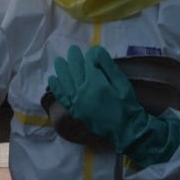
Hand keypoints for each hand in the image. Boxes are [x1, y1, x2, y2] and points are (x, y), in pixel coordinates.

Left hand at [47, 45, 179, 166]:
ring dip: (61, 68)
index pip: (87, 62)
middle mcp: (82, 90)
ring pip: (64, 79)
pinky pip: (61, 95)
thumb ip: (108, 66)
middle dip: (73, 57)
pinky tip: (52, 78)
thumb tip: (95, 52)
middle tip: (73, 50)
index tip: (89, 51)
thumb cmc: (126, 104)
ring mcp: (76, 100)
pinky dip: (56, 86)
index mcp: (95, 82)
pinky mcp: (74, 109)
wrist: (125, 129)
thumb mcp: (122, 83)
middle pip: (74, 68)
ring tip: (60, 61)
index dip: (88, 55)